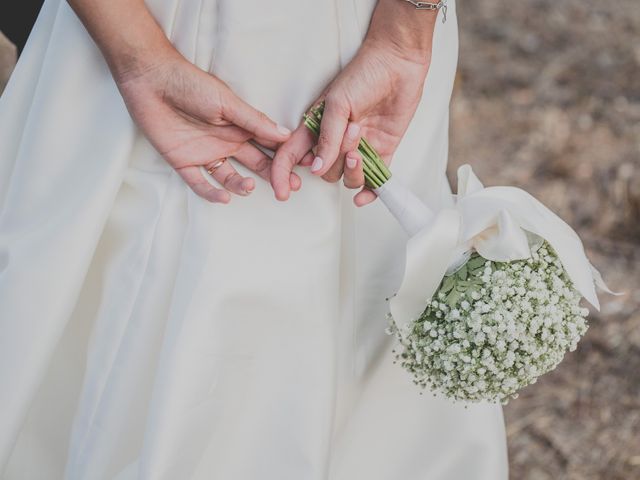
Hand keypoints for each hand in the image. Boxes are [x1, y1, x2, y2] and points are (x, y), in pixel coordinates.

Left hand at [115, 51, 299, 202]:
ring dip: (240, 185)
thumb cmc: (191, 84)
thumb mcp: (227, 102)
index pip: (268, 146)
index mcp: (240, 127)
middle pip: (254, 164)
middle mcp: (226, 142)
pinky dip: (212, 193)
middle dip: (272, 177)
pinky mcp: (183, 162)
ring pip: (229, 177)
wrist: (151, 80)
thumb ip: (254, 121)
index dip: (284, 158)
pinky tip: (224, 197)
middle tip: (286, 189)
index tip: (299, 169)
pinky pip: (199, 183)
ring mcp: (205, 153)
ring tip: (247, 186)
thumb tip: (285, 135)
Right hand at [270, 37, 430, 205]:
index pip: (292, 155)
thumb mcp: (337, 103)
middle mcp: (335, 141)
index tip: (283, 191)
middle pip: (325, 171)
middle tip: (351, 131)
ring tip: (361, 144)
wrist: (398, 63)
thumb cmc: (364, 74)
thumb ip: (327, 137)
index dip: (284, 174)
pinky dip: (369, 192)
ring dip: (353, 170)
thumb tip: (316, 168)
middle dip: (335, 160)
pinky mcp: (381, 152)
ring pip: (347, 178)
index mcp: (316, 127)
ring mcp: (359, 148)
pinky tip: (365, 196)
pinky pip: (374, 181)